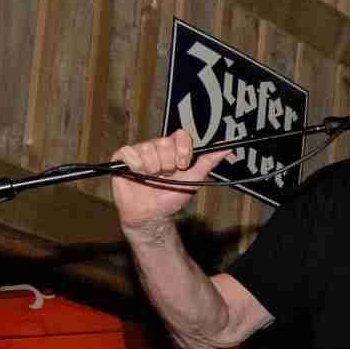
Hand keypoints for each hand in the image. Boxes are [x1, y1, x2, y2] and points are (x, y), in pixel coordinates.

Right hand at [109, 130, 229, 233]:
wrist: (152, 213)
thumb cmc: (171, 196)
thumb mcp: (194, 178)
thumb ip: (208, 161)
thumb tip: (226, 148)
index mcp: (173, 150)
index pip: (180, 135)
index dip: (182, 149)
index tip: (182, 165)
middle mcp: (156, 148)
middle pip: (163, 142)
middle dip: (167, 164)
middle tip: (165, 176)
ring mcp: (139, 152)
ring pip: (147, 148)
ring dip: (151, 168)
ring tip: (151, 178)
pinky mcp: (122, 158)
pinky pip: (128, 152)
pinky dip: (135, 165)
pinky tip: (137, 174)